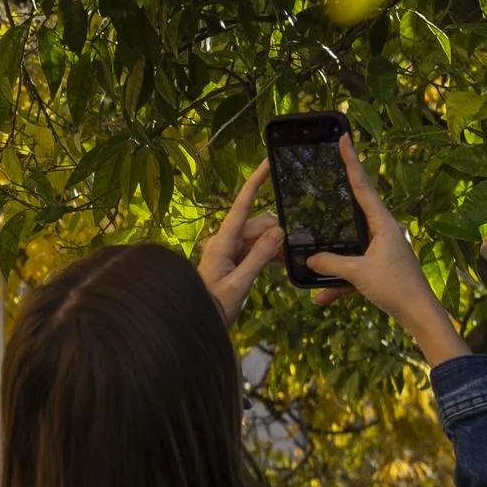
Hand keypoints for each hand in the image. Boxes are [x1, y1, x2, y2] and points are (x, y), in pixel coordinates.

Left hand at [197, 165, 285, 323]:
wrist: (196, 323)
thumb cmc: (213, 306)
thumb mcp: (239, 284)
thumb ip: (259, 257)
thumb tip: (278, 231)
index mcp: (222, 242)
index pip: (241, 206)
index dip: (255, 182)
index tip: (267, 162)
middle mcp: (224, 241)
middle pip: (257, 223)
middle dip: (276, 232)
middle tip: (291, 251)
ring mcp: (229, 250)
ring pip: (260, 236)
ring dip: (274, 245)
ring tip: (288, 261)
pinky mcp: (234, 260)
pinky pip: (256, 249)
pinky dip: (269, 254)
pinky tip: (282, 263)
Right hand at [306, 140, 465, 362]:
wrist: (418, 313)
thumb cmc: (395, 287)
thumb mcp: (359, 273)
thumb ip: (332, 263)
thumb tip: (310, 257)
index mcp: (383, 223)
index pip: (363, 186)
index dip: (351, 162)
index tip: (344, 139)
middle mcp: (383, 231)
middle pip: (354, 211)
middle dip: (337, 203)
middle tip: (326, 177)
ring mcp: (382, 249)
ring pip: (350, 247)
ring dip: (332, 262)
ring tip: (314, 269)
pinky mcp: (380, 268)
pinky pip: (354, 269)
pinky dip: (339, 283)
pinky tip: (322, 299)